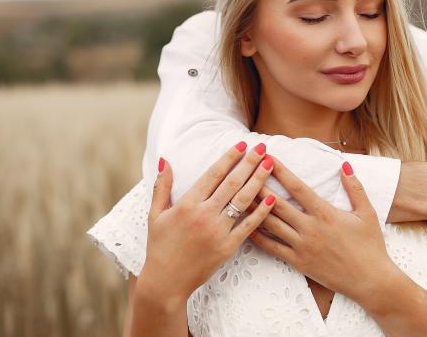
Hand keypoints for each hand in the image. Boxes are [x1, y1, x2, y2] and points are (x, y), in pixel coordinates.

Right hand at [137, 142, 276, 303]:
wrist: (166, 281)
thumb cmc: (160, 246)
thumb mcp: (155, 214)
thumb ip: (162, 186)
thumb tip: (165, 160)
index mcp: (186, 204)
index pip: (213, 174)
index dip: (229, 158)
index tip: (242, 145)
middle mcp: (204, 215)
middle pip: (232, 183)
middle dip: (249, 163)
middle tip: (262, 148)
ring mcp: (217, 231)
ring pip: (243, 201)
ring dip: (258, 180)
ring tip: (270, 164)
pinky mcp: (228, 247)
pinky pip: (248, 226)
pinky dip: (261, 212)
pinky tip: (272, 198)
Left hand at [247, 159, 395, 305]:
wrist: (370, 280)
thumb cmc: (371, 245)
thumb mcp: (367, 213)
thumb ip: (355, 187)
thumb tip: (344, 165)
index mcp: (325, 213)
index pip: (297, 187)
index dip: (281, 171)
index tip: (269, 158)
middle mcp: (310, 228)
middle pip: (277, 204)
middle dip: (260, 185)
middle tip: (245, 171)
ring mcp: (302, 246)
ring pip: (271, 224)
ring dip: (254, 208)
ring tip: (238, 195)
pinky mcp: (298, 262)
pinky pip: (272, 247)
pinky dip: (257, 236)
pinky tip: (246, 226)